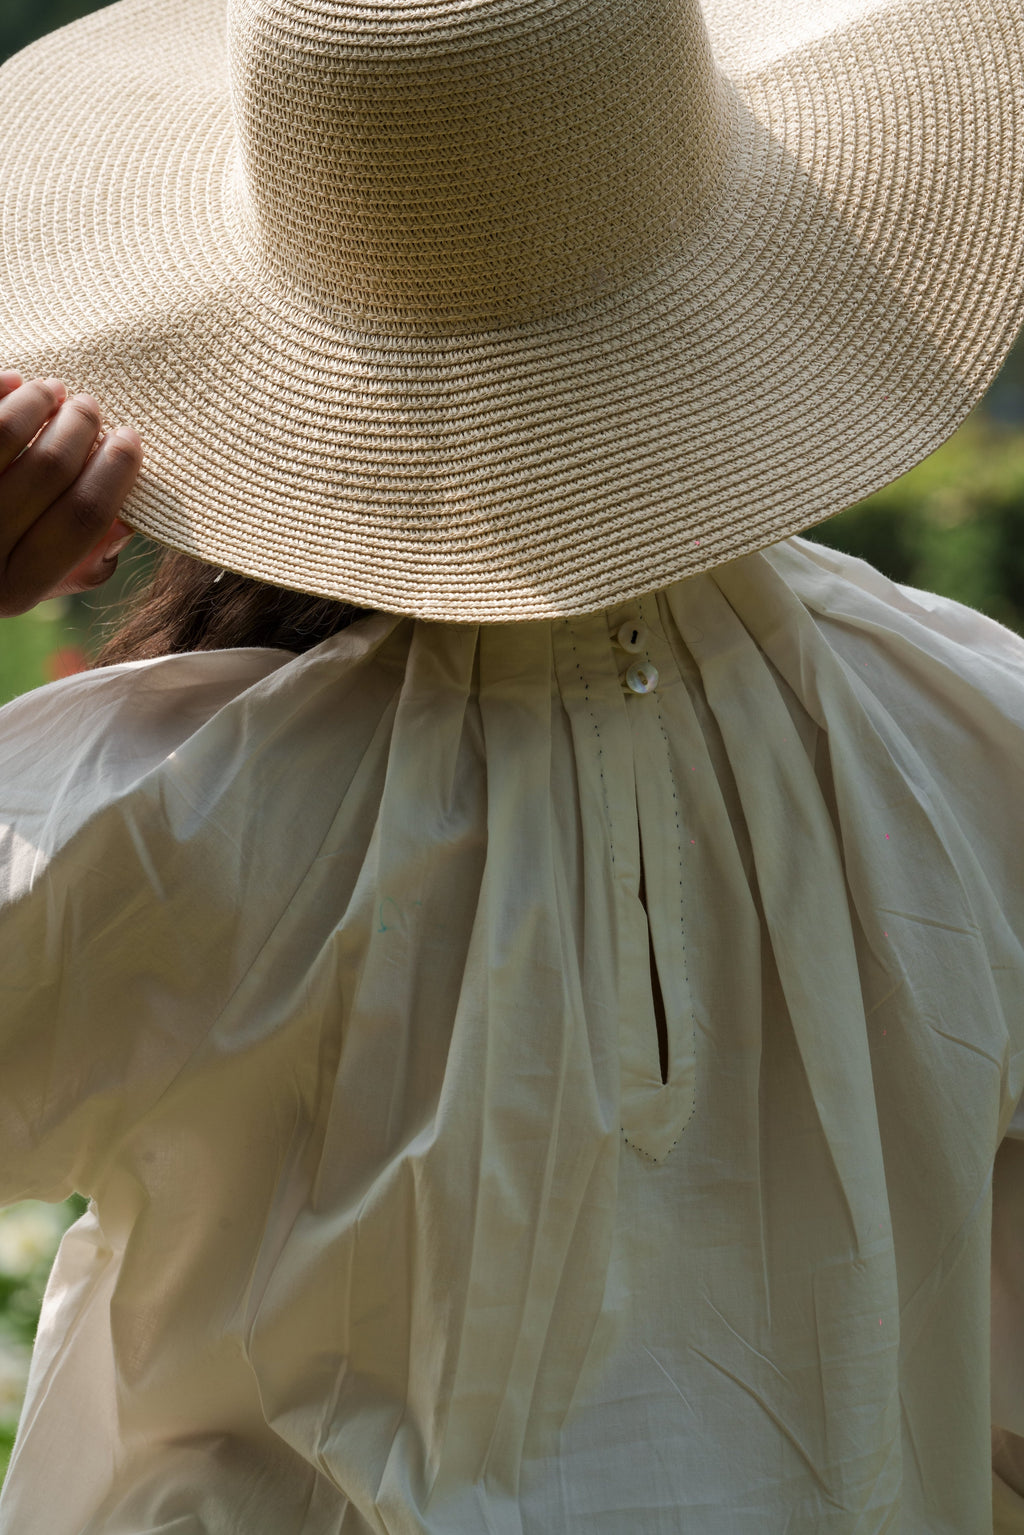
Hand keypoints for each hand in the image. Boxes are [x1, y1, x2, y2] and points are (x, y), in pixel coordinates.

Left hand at [0, 371, 141, 616]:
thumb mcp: (35, 581)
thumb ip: (85, 562)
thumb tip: (127, 521)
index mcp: (17, 588)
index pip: (84, 519)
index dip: (116, 471)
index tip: (129, 438)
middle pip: (50, 469)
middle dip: (80, 426)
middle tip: (89, 407)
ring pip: (6, 433)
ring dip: (39, 401)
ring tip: (53, 391)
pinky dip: (0, 389)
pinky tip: (15, 382)